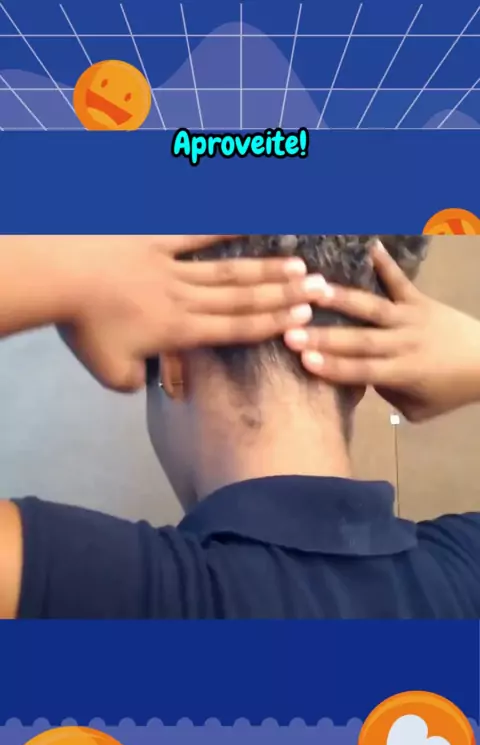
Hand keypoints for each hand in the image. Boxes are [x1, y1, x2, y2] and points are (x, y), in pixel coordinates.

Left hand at [59, 235, 314, 391]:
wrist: (62, 281)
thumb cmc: (85, 328)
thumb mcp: (110, 372)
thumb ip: (136, 381)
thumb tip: (145, 381)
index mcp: (180, 331)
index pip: (235, 328)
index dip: (271, 322)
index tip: (302, 317)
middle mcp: (186, 298)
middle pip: (242, 298)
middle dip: (282, 295)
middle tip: (317, 288)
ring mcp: (172, 266)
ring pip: (227, 270)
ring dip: (263, 268)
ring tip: (296, 264)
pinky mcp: (154, 240)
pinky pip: (194, 233)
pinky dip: (222, 228)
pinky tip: (248, 223)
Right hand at [284, 242, 479, 422]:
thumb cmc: (449, 391)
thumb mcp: (417, 408)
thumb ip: (387, 393)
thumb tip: (358, 374)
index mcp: (404, 372)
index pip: (363, 371)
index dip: (333, 366)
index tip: (304, 360)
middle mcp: (405, 343)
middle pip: (361, 340)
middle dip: (325, 336)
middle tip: (291, 330)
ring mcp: (412, 318)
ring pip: (374, 308)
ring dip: (344, 299)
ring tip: (315, 289)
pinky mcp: (421, 300)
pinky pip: (401, 281)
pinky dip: (386, 264)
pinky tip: (370, 246)